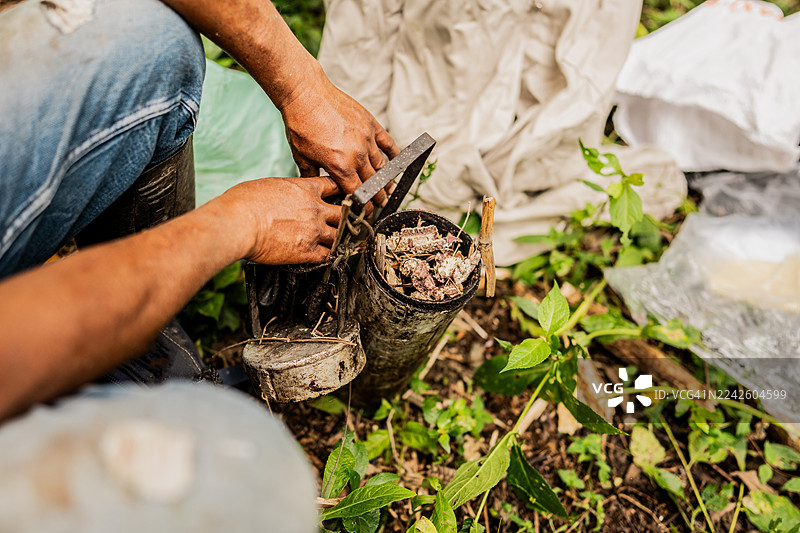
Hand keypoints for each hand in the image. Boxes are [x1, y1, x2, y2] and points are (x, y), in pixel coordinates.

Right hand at [221, 176, 341, 264]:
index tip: (339, 197)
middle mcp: (315, 209)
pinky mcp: (307, 251)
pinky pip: (328, 256)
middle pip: (343, 212)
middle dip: (344, 217)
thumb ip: (284, 190)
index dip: (338, 192)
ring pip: (339, 236)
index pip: (333, 186)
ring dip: (338, 239)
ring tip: (337, 242)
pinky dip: (328, 257)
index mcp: (305, 189)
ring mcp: (314, 230)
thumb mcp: (269, 185)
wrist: (239, 223)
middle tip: (344, 222)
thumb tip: (281, 195)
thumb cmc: (244, 202)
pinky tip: (325, 256)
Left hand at [278, 67, 399, 203]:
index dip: (363, 206)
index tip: (366, 212)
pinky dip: (394, 154)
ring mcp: (366, 139)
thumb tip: (318, 191)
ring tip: (388, 189)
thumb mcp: (301, 156)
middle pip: (373, 183)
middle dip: (377, 197)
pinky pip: (388, 143)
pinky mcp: (371, 124)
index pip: (357, 194)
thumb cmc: (301, 124)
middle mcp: (357, 155)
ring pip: (382, 166)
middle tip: (380, 204)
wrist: (305, 94)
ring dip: (386, 180)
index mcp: (339, 166)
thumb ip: (312, 176)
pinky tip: (397, 162)